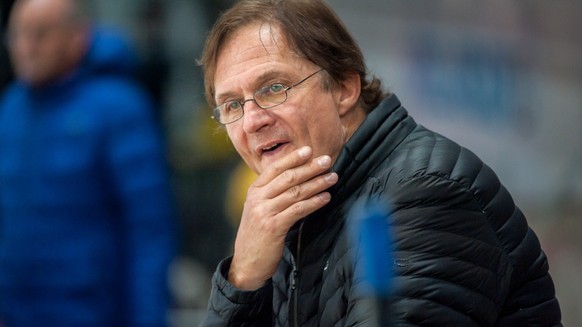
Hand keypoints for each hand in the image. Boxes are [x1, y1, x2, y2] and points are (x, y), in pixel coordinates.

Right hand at [228, 146, 337, 289]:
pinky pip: (297, 210)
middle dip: (309, 167)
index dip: (292, 158)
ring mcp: (264, 212)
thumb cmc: (258, 236)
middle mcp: (257, 199)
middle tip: (327, 161)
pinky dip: (313, 202)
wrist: (247, 264)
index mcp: (254, 191)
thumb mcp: (260, 210)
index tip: (309, 149)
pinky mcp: (273, 227)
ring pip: (295, 192)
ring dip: (316, 184)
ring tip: (332, 178)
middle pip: (287, 177)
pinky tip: (325, 198)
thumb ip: (273, 194)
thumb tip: (298, 178)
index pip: (274, 168)